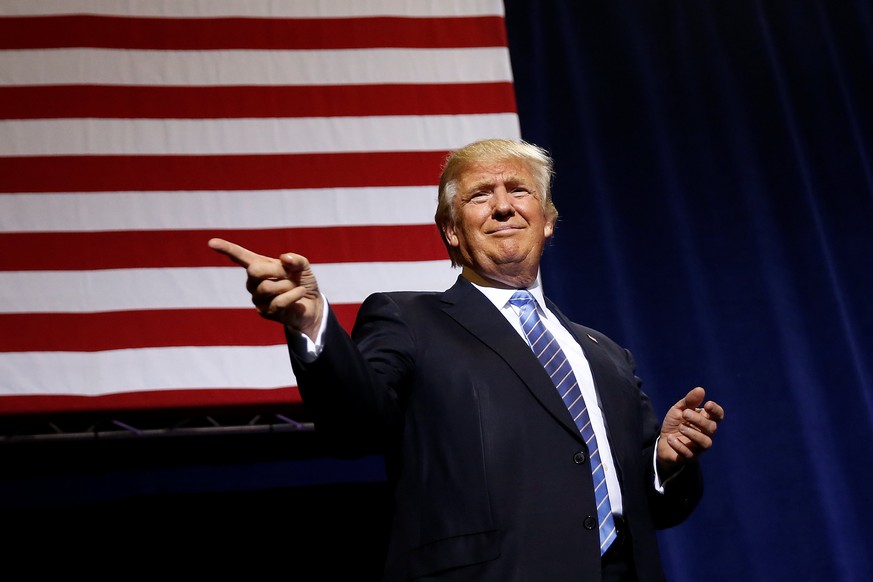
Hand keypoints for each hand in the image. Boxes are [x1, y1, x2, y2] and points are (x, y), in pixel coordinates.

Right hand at [208, 238, 323, 339]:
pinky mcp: (264, 312)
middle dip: (276, 270)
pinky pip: (279, 301)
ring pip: (267, 287)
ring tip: (294, 286)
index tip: (211, 242)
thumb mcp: (303, 267)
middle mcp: (253, 282)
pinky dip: (294, 295)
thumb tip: (284, 258)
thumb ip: (296, 260)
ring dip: (287, 285)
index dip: (226, 248)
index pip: (239, 256)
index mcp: (259, 265)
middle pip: (254, 270)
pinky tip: (300, 293)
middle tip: (289, 274)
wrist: (312, 305)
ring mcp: (257, 298)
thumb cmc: (302, 281)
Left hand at [657, 386, 723, 472]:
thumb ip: (689, 401)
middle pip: (711, 428)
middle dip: (699, 420)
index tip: (707, 404)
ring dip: (693, 434)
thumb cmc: (675, 423)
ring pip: (706, 443)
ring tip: (680, 427)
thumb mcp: (679, 409)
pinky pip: (689, 454)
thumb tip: (700, 389)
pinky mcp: (690, 456)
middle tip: (684, 414)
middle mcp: (706, 434)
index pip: (718, 416)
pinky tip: (671, 439)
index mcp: (705, 420)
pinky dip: (680, 446)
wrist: (663, 442)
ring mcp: (699, 446)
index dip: (716, 410)